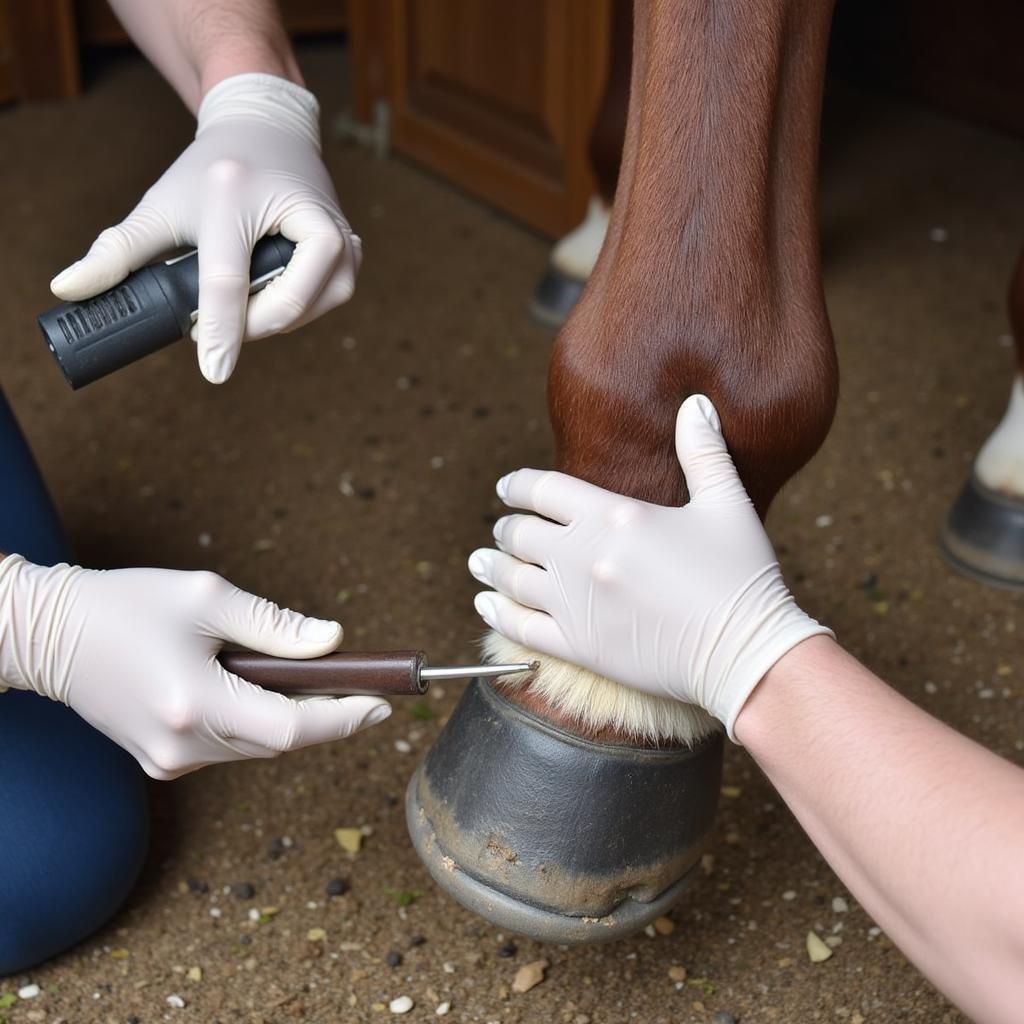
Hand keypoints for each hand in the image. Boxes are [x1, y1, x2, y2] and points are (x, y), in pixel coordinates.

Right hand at [0, 557, 389, 778]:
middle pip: (280, 740)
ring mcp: (167, 761)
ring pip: (256, 747)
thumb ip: (275, 625)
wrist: (47, 634)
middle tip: (361, 684)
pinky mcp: (160, 760)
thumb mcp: (206, 598)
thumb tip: (331, 641)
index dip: (345, 717)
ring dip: (290, 718)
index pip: (292, 727)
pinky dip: (255, 722)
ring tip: (313, 681)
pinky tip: (259, 691)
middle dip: (326, 714)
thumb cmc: (124, 606)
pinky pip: (228, 747)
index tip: (384, 704)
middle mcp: (181, 746)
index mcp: (194, 704)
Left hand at [50, 73, 359, 383]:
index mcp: (237, 195)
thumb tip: (68, 288)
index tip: (213, 371)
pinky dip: (301, 307)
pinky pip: (331, 299)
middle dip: (249, 326)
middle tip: (217, 326)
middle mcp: (300, 211)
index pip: (229, 278)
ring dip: (276, 318)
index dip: (222, 329)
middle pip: (285, 301)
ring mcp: (337, 231)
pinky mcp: (353, 250)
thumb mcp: (161, 203)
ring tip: (245, 306)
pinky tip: (275, 294)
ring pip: (313, 307)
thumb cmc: (214, 171)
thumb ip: (117, 249)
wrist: (268, 131)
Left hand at [467, 395, 831, 738]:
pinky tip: (486, 605)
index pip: (543, 490)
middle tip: (501, 530)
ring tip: (479, 563)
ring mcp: (576, 604)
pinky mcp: (578, 646)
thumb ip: (703, 452)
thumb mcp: (726, 504)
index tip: (506, 488)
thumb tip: (695, 404)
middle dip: (506, 529)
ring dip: (490, 568)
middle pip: (521, 534)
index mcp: (615, 516)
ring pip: (512, 580)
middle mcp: (584, 556)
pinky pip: (520, 628)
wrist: (746, 653)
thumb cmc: (741, 577)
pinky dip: (496, 614)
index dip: (517, 486)